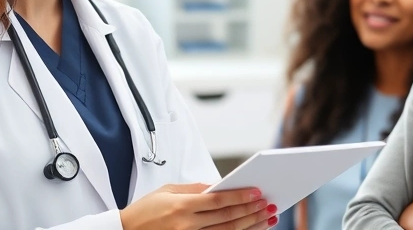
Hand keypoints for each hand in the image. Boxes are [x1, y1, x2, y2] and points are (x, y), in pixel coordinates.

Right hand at [119, 183, 276, 229]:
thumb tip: (219, 186)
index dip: (240, 197)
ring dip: (249, 226)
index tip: (257, 192)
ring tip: (266, 219)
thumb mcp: (167, 191)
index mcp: (182, 206)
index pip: (218, 201)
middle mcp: (187, 225)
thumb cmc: (144, 211)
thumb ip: (195, 189)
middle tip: (268, 204)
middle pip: (227, 219)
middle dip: (250, 211)